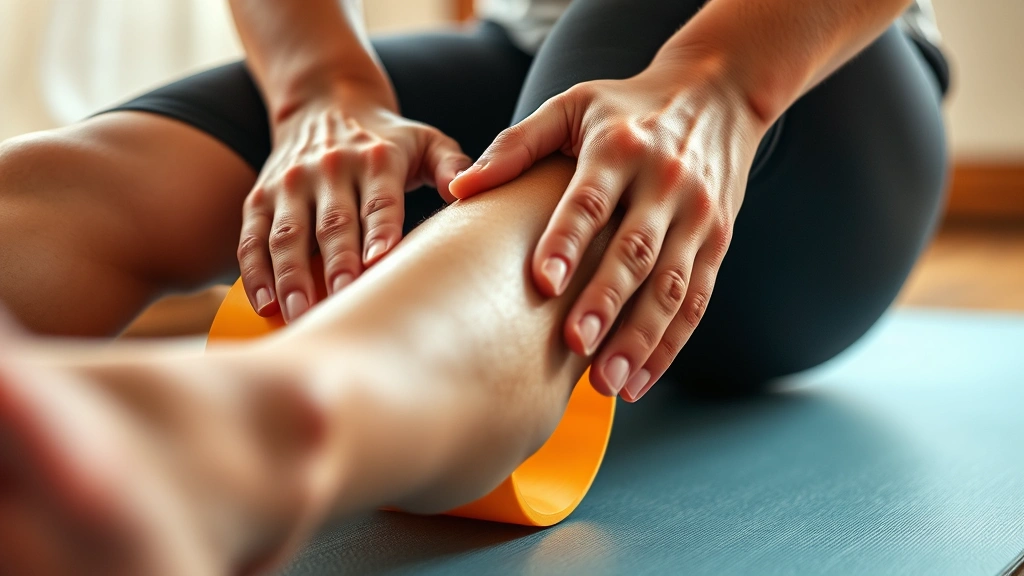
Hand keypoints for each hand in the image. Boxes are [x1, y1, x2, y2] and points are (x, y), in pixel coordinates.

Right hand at [238, 87, 470, 321]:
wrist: (325, 102)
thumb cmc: (388, 139)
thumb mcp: (427, 140)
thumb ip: (452, 164)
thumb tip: (466, 191)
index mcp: (377, 160)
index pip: (379, 200)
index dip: (380, 230)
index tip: (380, 261)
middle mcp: (330, 169)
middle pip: (333, 224)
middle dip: (336, 264)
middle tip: (341, 301)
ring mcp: (291, 183)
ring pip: (287, 234)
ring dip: (291, 276)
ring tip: (298, 313)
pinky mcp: (261, 196)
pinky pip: (252, 237)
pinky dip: (255, 272)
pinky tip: (264, 304)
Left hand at [449, 59, 765, 400]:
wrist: (718, 93)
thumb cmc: (627, 107)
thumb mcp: (573, 105)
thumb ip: (517, 144)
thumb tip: (460, 187)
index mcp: (619, 147)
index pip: (592, 200)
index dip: (567, 240)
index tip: (542, 282)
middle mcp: (664, 182)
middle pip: (636, 250)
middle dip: (607, 301)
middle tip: (576, 345)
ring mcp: (697, 215)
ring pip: (672, 285)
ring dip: (642, 337)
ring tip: (608, 383)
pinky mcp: (717, 240)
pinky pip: (696, 299)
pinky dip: (669, 345)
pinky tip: (639, 381)